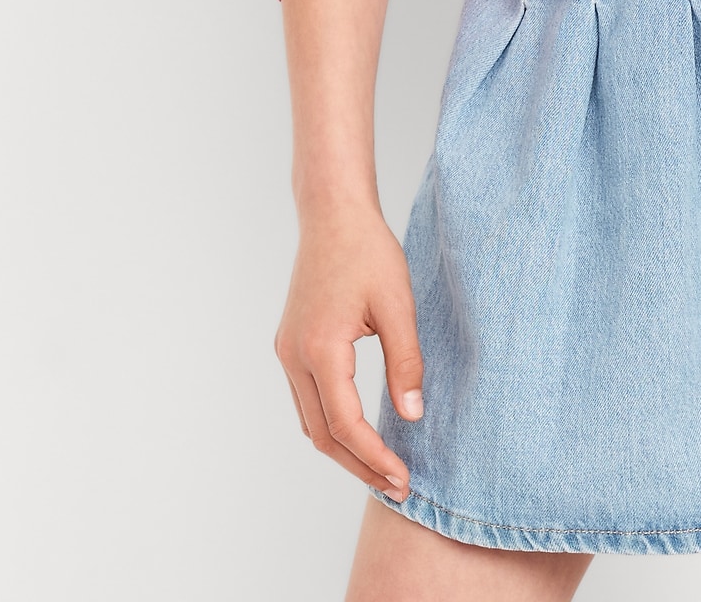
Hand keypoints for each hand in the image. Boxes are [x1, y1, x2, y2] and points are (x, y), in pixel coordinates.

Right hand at [274, 202, 424, 499]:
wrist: (333, 215)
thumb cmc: (369, 252)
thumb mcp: (398, 304)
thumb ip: (406, 361)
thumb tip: (412, 416)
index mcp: (320, 349)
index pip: (346, 424)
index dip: (375, 457)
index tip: (403, 477)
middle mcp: (294, 356)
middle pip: (322, 435)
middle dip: (359, 465)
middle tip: (397, 484)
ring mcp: (287, 351)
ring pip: (310, 422)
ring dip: (343, 449)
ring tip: (382, 465)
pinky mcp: (290, 344)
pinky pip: (306, 400)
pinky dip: (331, 424)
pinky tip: (358, 430)